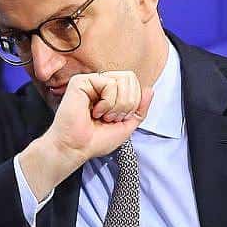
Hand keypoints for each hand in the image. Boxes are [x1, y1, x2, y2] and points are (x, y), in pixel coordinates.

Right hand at [18, 71, 153, 198]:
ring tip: (103, 115)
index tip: (117, 119)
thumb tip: (150, 89)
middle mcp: (100, 84)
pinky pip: (110, 84)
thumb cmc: (95, 140)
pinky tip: (95, 111)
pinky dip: (107, 103)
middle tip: (111, 118)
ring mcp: (91, 81)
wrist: (77, 148)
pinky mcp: (82, 81)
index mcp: (110, 92)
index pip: (134, 84)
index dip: (133, 103)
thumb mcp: (126, 126)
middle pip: (130, 78)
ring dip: (118, 105)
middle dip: (127, 103)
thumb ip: (140, 109)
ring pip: (123, 80)